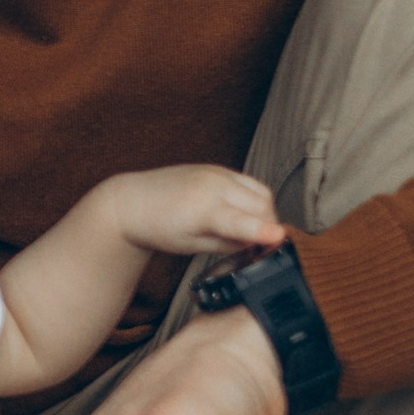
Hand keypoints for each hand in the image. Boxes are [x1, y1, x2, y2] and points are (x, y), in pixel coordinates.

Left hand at [102, 165, 284, 258]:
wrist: (135, 201)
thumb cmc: (158, 227)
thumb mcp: (192, 245)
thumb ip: (227, 244)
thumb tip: (257, 244)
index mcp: (202, 210)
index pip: (240, 221)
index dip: (262, 230)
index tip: (279, 237)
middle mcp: (213, 186)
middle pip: (261, 206)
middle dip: (268, 227)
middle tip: (261, 246)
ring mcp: (217, 173)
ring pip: (261, 192)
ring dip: (266, 212)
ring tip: (251, 230)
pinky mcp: (218, 168)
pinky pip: (250, 183)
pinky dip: (255, 199)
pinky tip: (244, 213)